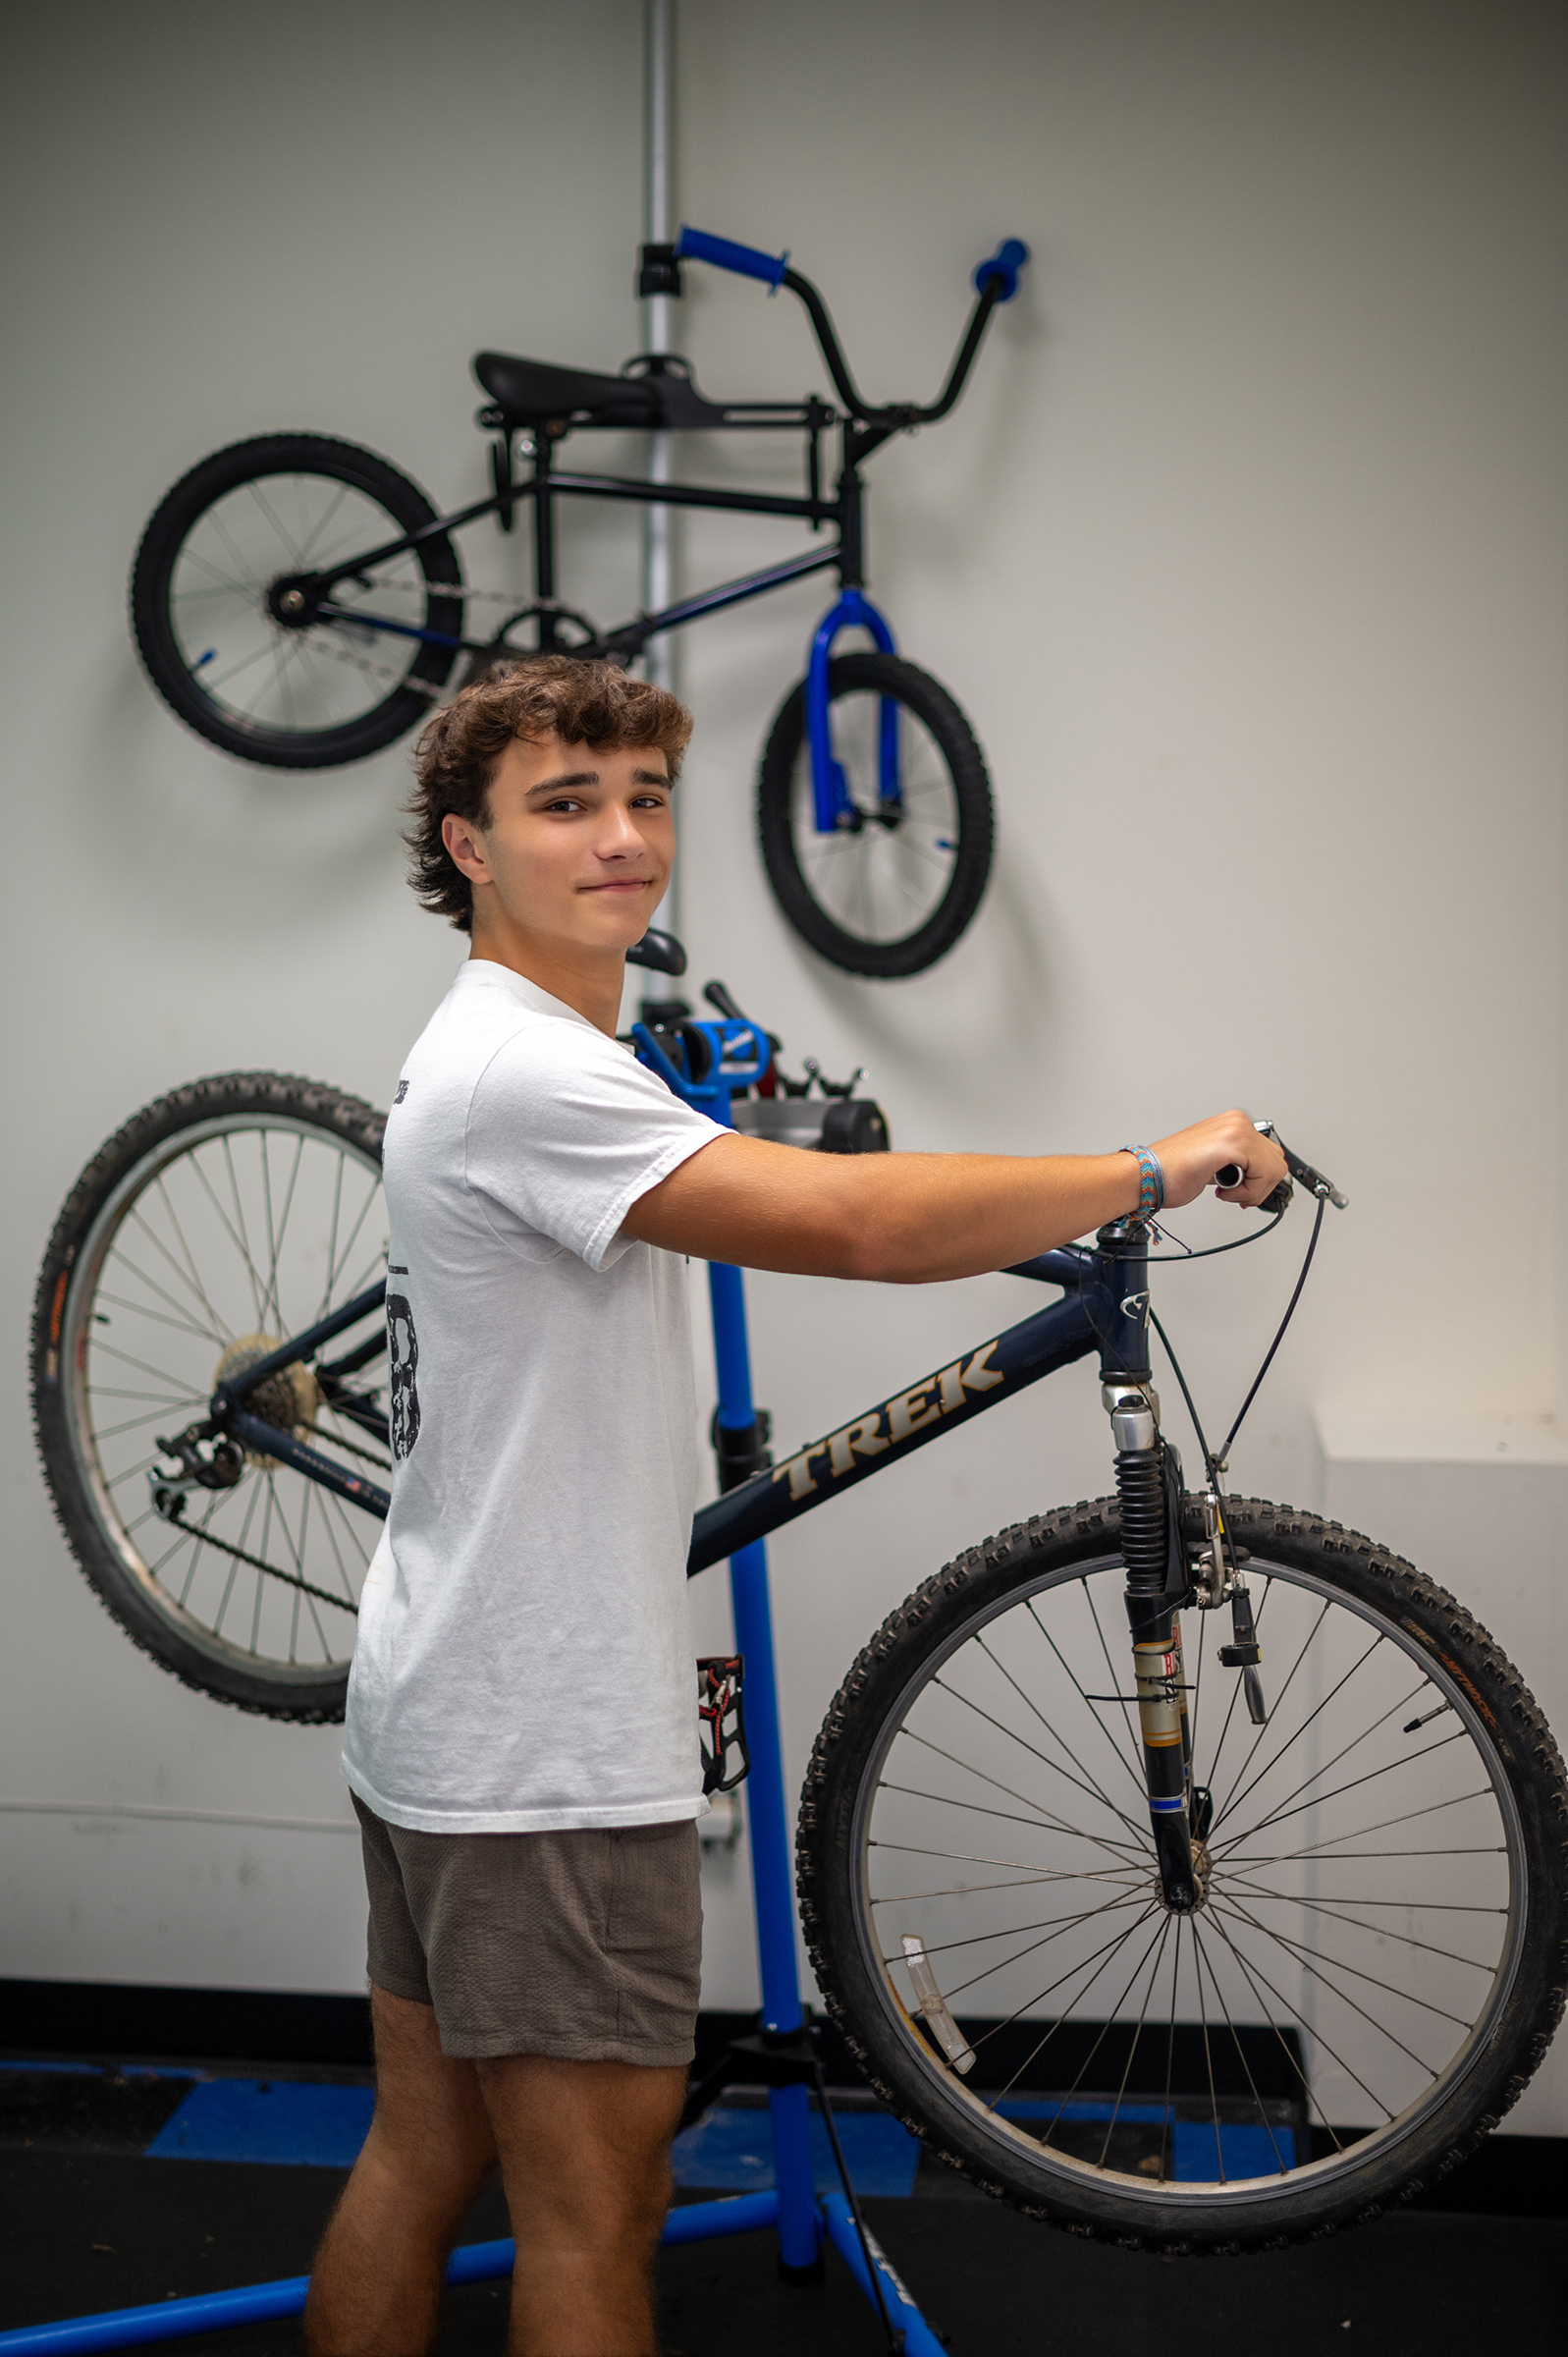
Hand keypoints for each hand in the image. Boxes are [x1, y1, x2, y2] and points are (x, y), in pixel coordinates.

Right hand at [1150, 1111, 1287, 1211]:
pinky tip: (1222, 1190)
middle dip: (1259, 1187)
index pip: (1271, 1154)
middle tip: (1235, 1193)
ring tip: (1227, 1191)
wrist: (1147, 1175)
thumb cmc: (1171, 1172)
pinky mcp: (1232, 1144)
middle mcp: (1237, 1122)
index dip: (1260, 1180)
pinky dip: (1247, 1191)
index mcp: (1234, 1123)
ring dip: (1252, 1190)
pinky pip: (1263, 1174)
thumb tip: (1259, 1177)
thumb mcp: (1216, 1162)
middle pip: (1276, 1162)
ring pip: (1274, 1169)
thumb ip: (1238, 1163)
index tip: (1241, 1189)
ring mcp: (1236, 1130)